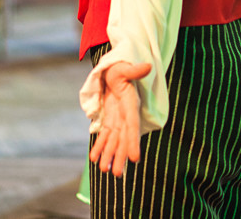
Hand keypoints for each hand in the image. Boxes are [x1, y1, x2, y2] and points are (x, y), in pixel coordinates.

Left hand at [89, 61, 151, 176]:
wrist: (114, 69)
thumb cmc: (120, 67)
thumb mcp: (124, 68)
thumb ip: (134, 71)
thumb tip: (147, 66)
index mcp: (130, 104)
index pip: (132, 126)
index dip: (133, 142)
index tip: (135, 159)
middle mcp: (125, 115)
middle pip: (123, 139)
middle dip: (119, 156)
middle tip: (116, 174)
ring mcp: (117, 119)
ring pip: (113, 141)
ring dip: (108, 155)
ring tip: (103, 170)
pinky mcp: (110, 119)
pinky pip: (104, 135)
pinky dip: (99, 146)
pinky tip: (93, 158)